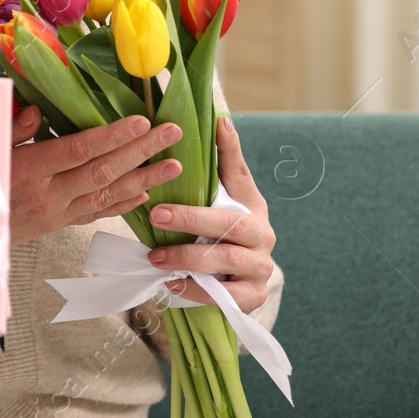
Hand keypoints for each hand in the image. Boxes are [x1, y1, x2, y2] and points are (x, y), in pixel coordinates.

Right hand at [8, 107, 184, 244]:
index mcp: (31, 170)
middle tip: (171, 133)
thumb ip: (14, 130)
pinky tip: (146, 194)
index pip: (79, 150)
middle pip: (102, 171)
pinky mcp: (61, 224)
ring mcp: (59, 213)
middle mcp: (50, 194)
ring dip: (144, 180)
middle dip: (140, 151)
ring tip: (173, 167)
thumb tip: (37, 109)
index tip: (141, 121)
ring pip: (108, 196)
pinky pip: (98, 214)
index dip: (112, 136)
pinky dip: (124, 204)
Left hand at [145, 114, 275, 314]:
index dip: (228, 153)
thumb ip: (221, 167)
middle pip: (230, 224)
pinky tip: (173, 284)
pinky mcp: (252, 297)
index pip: (241, 176)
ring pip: (226, 261)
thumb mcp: (222, 202)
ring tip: (155, 257)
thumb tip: (220, 120)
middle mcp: (263, 236)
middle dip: (191, 219)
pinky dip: (196, 290)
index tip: (210, 131)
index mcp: (253, 208)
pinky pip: (224, 296)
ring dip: (187, 258)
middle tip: (156, 214)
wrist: (238, 285)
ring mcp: (260, 268)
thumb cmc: (222, 237)